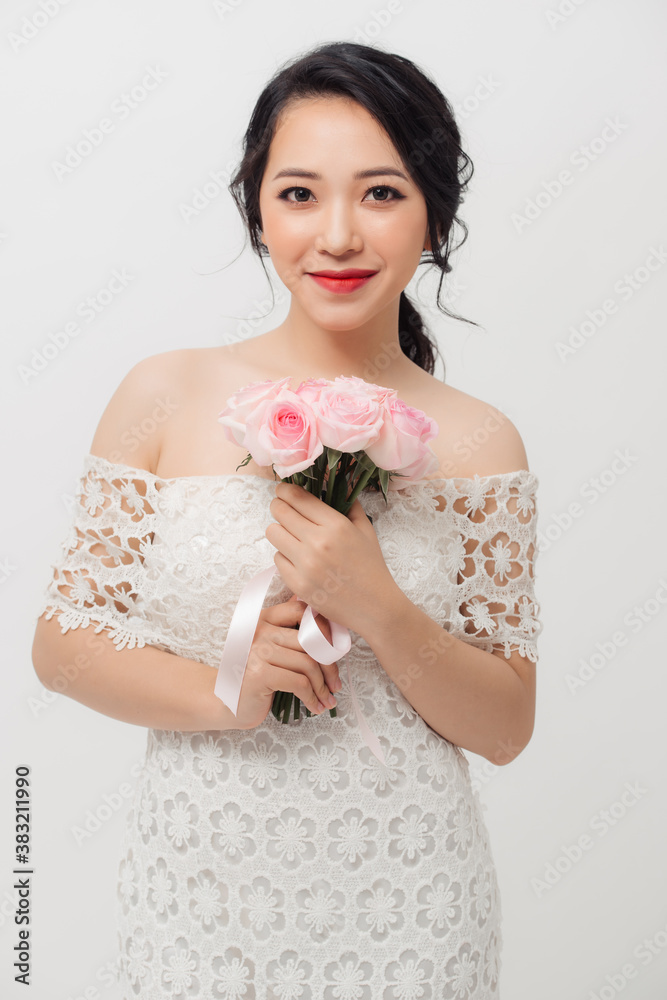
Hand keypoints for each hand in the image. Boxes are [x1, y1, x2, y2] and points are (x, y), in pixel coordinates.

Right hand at [233, 594, 341, 730]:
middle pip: (310, 642)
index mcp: (264, 618)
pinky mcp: (259, 674)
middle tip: (335, 684)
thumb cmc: (256, 676)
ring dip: (322, 687)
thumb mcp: (272, 648)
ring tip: (327, 700)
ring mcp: (257, 651)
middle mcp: (259, 630)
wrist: (226, 703)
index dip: (323, 629)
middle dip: (329, 666)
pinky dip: (312, 697)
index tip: (334, 650)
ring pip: (308, 664)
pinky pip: (299, 683)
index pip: (301, 611)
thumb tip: (318, 609)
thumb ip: (289, 629)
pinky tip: (314, 706)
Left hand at [265, 480, 398, 636]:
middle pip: (279, 512)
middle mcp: (318, 543)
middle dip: (279, 507)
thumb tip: (339, 485)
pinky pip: (277, 559)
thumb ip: (350, 505)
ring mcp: (305, 565)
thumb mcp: (366, 530)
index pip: (298, 498)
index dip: (285, 490)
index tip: (283, 490)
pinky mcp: (297, 584)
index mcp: (336, 526)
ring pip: (273, 534)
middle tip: (283, 509)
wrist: (375, 606)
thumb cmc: (371, 567)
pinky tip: (299, 560)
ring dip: (280, 532)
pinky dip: (285, 557)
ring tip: (292, 537)